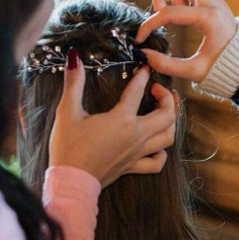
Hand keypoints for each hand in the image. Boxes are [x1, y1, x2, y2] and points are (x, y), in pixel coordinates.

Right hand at [49, 50, 177, 187]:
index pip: (138, 91)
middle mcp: (136, 136)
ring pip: (167, 137)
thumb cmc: (68, 147)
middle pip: (166, 115)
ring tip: (166, 112)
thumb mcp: (67, 112)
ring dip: (171, 122)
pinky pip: (157, 163)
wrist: (71, 181)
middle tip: (158, 89)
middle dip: (168, 98)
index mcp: (122, 119)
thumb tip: (74, 57)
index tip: (144, 66)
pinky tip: (156, 146)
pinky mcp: (132, 167)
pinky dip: (162, 154)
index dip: (142, 76)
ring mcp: (137, 153)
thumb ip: (73, 84)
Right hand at [135, 0, 238, 81]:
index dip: (149, 25)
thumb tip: (144, 55)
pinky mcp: (219, 4)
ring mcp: (218, 1)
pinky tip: (186, 12)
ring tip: (175, 14)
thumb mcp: (193, 72)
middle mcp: (214, 4)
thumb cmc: (224, 71)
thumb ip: (166, 64)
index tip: (140, 38)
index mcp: (208, 19)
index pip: (169, 13)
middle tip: (160, 14)